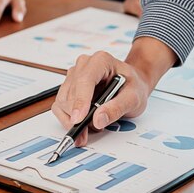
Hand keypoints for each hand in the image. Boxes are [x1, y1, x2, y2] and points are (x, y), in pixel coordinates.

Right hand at [51, 37, 176, 145]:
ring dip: (73, 119)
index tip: (79, 120)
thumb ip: (117, 108)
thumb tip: (98, 119)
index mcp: (100, 61)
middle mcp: (83, 65)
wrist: (131, 84)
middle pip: (71, 93)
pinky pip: (59, 106)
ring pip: (62, 101)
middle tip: (91, 131)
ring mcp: (73, 76)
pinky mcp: (68, 88)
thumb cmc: (132, 86)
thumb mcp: (133, 98)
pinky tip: (82, 123)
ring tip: (92, 124)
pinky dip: (67, 119)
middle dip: (78, 116)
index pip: (85, 80)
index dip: (80, 101)